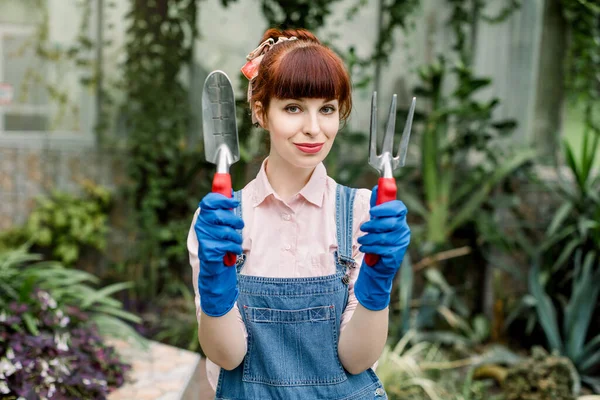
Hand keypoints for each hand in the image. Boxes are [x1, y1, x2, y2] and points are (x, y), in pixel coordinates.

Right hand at [194, 192, 243, 316]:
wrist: (215, 266)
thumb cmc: (221, 242)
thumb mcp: (223, 224)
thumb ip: (225, 209)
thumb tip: (230, 191)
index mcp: (204, 216)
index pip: (209, 201)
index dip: (221, 199)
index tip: (234, 202)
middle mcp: (201, 225)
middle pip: (219, 216)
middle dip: (234, 220)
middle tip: (240, 225)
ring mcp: (203, 238)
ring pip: (226, 231)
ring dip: (236, 237)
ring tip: (235, 241)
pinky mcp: (208, 250)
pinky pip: (227, 245)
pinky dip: (234, 248)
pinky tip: (233, 251)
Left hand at [354, 186, 410, 310]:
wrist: (377, 267)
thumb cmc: (376, 240)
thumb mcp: (375, 221)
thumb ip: (377, 205)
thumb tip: (377, 187)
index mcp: (400, 219)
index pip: (399, 208)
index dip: (386, 208)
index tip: (372, 211)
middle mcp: (404, 230)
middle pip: (391, 222)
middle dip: (374, 225)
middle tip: (363, 228)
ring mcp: (401, 243)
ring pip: (384, 237)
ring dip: (369, 238)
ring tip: (362, 241)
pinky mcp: (396, 255)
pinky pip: (382, 249)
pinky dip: (371, 248)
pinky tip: (365, 248)